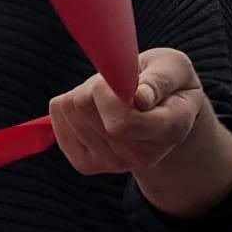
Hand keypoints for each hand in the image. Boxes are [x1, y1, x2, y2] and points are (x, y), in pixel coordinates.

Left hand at [48, 49, 209, 175]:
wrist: (163, 114)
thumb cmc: (168, 83)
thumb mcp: (174, 68)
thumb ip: (160, 79)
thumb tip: (139, 97)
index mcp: (169, 131)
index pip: (121, 123)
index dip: (109, 94)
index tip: (122, 79)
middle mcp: (140, 156)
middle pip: (85, 108)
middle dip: (96, 85)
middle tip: (120, 85)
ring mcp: (111, 164)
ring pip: (70, 110)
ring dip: (85, 93)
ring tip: (112, 98)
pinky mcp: (85, 163)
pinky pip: (57, 116)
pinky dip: (70, 104)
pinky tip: (96, 108)